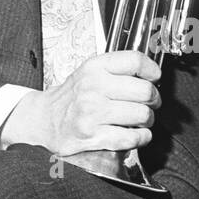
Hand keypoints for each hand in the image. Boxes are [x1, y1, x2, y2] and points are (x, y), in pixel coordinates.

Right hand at [0, 51, 161, 155]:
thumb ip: (116, 69)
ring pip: (142, 115)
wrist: (43, 120)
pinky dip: (141, 138)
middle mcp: (93, 87)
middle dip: (153, 100)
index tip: (154, 77)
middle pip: (145, 90)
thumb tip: (150, 73)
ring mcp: (93, 112)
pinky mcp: (94, 135)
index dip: (152, 70)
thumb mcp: (88, 73)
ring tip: (139, 119)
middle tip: (149, 103)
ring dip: (147, 120)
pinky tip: (135, 134)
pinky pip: (132, 137)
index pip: (134, 60)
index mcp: (94, 67)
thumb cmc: (70, 98)